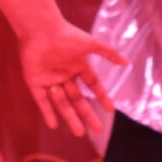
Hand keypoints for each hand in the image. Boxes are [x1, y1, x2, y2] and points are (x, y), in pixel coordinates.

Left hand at [17, 18, 121, 135]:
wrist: (41, 29)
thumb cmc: (66, 35)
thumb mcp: (90, 44)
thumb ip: (108, 53)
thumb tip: (127, 62)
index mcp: (78, 65)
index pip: (93, 85)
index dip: (101, 97)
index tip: (110, 110)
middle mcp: (65, 75)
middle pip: (78, 99)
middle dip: (87, 114)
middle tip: (97, 130)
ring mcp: (50, 79)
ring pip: (61, 103)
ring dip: (70, 117)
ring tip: (79, 133)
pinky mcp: (35, 82)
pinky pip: (42, 101)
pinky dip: (47, 112)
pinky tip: (54, 125)